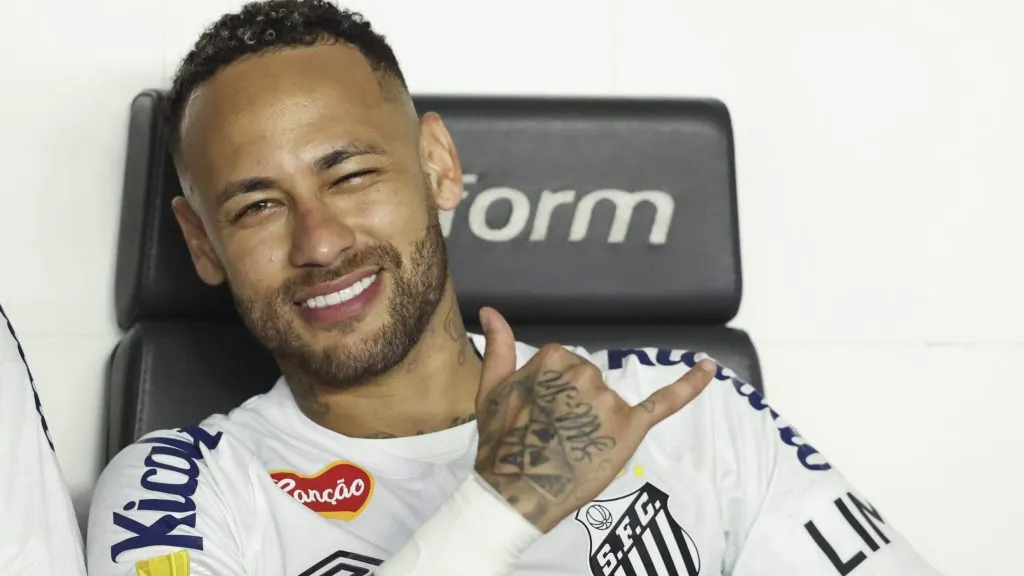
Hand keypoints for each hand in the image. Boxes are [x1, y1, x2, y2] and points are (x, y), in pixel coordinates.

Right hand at [473, 307, 715, 532]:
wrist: (516, 492)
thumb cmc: (500, 443)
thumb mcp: (490, 390)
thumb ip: (499, 346)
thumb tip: (491, 310)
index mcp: (553, 358)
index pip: (564, 365)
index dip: (551, 394)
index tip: (536, 416)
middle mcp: (584, 373)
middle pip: (588, 381)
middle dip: (574, 406)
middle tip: (551, 436)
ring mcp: (609, 400)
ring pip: (609, 400)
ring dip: (597, 420)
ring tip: (570, 448)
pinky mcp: (631, 427)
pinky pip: (665, 402)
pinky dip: (690, 384)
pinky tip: (710, 367)